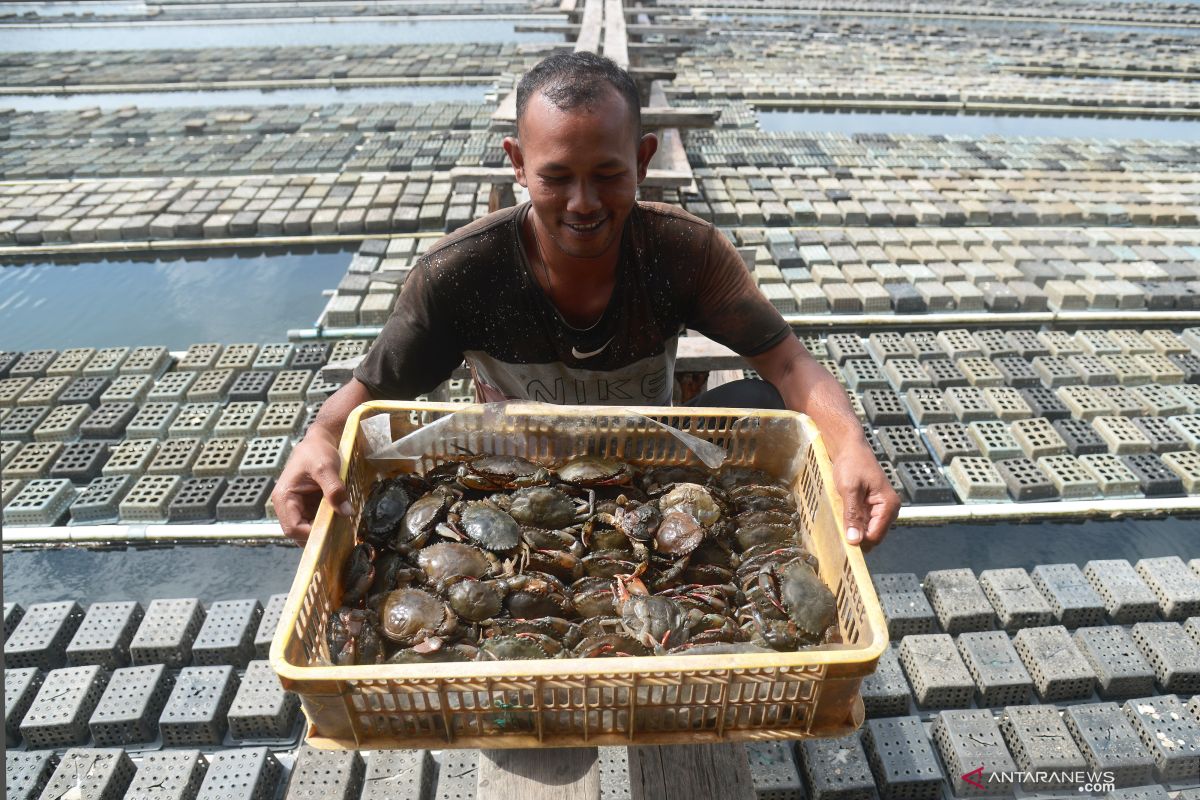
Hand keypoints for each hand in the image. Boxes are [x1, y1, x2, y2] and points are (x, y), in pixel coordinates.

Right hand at [271, 431, 353, 545]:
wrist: (319, 442)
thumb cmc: (317, 451)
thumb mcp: (326, 467)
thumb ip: (334, 489)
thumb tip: (345, 512)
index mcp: (284, 497)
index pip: (292, 527)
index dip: (310, 536)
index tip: (332, 534)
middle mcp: (287, 506)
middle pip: (298, 533)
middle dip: (317, 536)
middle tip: (339, 536)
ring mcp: (297, 507)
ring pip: (307, 530)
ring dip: (323, 532)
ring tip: (342, 531)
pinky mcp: (308, 507)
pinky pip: (315, 522)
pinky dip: (327, 525)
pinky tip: (340, 524)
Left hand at [831, 443, 900, 551]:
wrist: (850, 447)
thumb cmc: (851, 463)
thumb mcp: (849, 489)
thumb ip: (853, 514)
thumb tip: (854, 540)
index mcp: (888, 505)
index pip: (875, 536)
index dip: (859, 541)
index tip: (840, 542)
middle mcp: (889, 510)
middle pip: (872, 536)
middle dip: (856, 536)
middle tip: (836, 530)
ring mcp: (881, 509)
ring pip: (867, 531)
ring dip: (853, 529)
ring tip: (838, 521)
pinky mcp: (872, 507)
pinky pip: (863, 522)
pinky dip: (853, 522)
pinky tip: (842, 517)